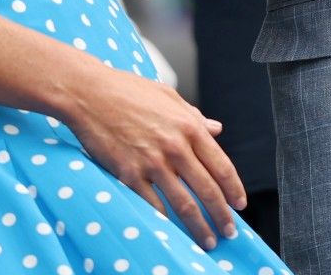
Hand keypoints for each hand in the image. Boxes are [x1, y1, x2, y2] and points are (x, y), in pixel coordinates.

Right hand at [64, 62, 244, 250]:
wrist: (91, 93)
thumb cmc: (128, 90)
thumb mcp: (168, 96)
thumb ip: (194, 116)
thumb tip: (216, 129)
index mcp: (188, 126)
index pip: (221, 165)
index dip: (234, 189)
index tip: (239, 204)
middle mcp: (175, 146)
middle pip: (207, 189)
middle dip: (222, 215)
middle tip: (229, 231)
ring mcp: (152, 162)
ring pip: (184, 204)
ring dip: (199, 227)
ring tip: (208, 240)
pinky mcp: (130, 174)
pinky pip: (153, 205)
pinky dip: (165, 222)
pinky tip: (173, 232)